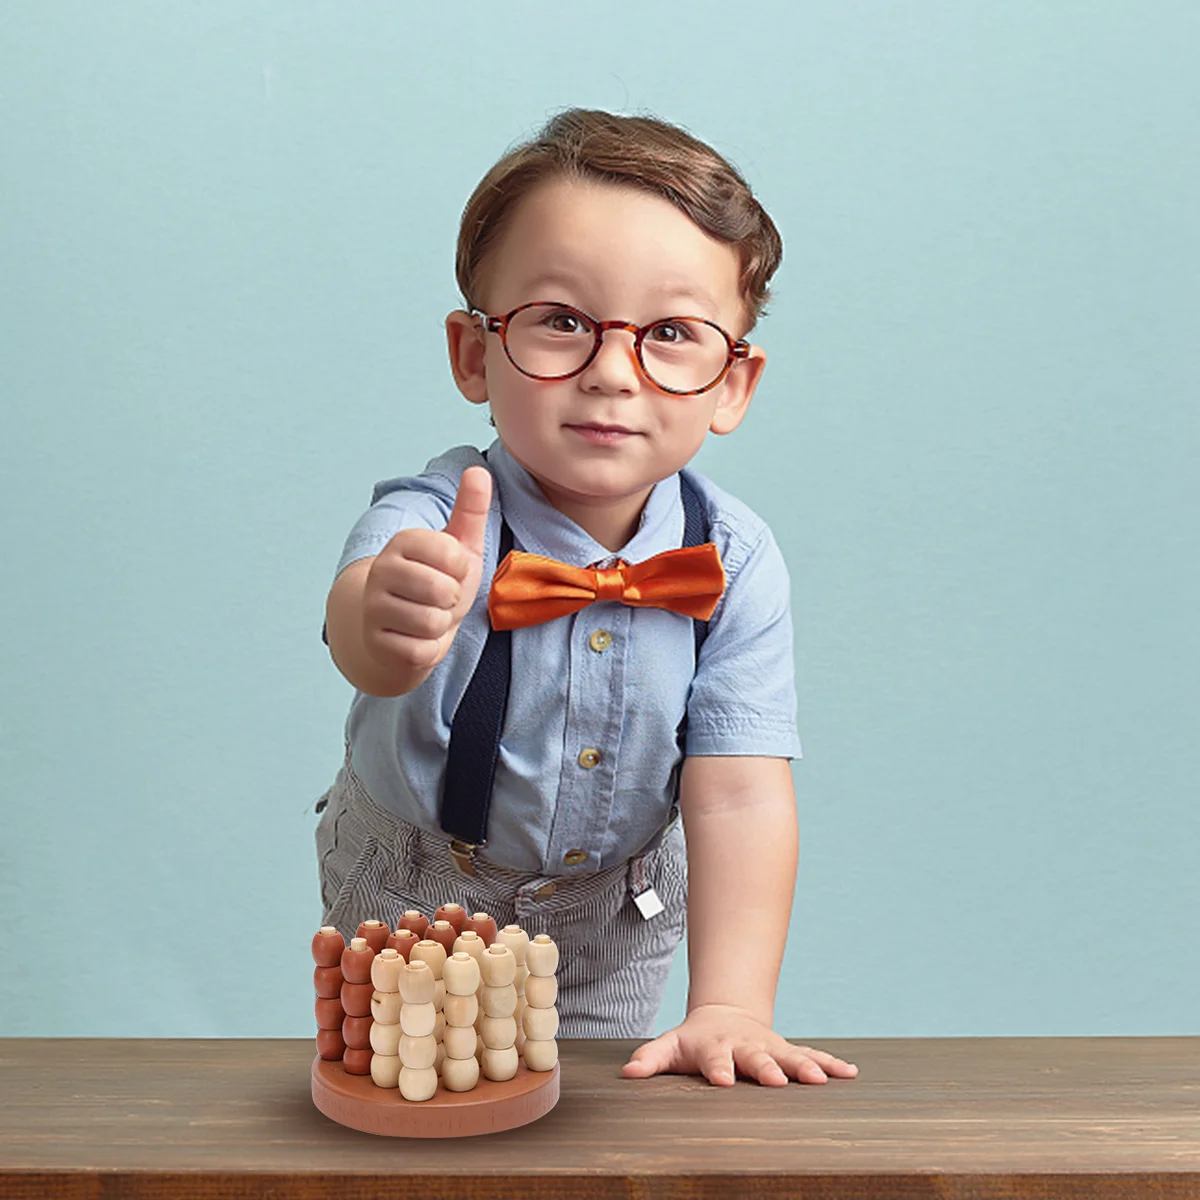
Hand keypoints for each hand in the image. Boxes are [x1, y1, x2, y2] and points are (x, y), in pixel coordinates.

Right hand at [360, 465, 492, 679]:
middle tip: (439, 599)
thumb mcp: (459, 547)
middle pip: (442, 591)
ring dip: (440, 626)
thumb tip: (478, 471)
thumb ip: (470, 510)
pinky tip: (417, 638)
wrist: (402, 630)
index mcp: (403, 541)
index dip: (461, 569)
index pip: (453, 555)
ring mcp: (373, 607)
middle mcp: (381, 570)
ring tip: (428, 617)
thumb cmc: (436, 585)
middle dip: (451, 601)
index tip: (449, 571)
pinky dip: (429, 649)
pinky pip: (421, 650)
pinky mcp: (375, 642)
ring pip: (432, 622)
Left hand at [620, 1003, 858, 1086]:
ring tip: (822, 1080)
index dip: (718, 1070)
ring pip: (789, 1056)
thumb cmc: (695, 1040)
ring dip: (806, 1067)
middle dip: (767, 1070)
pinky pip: (812, 1056)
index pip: (715, 1060)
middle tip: (778, 1082)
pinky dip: (831, 1064)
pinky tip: (850, 1073)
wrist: (725, 1015)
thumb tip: (627, 1074)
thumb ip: (650, 1059)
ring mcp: (770, 1048)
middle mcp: (746, 1047)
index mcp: (716, 1048)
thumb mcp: (670, 1046)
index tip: (724, 1082)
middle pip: (756, 1059)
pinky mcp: (789, 1051)